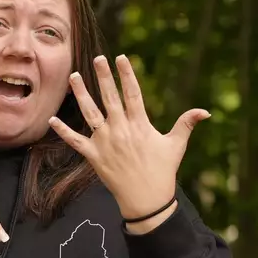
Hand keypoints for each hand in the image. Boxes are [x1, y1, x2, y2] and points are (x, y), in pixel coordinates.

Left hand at [49, 55, 209, 232]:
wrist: (147, 200)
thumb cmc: (163, 171)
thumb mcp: (176, 146)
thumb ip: (186, 124)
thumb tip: (206, 111)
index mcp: (140, 125)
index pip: (132, 93)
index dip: (127, 75)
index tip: (121, 58)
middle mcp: (120, 130)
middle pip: (109, 97)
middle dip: (103, 77)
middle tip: (97, 58)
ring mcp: (105, 142)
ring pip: (90, 113)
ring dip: (81, 94)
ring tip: (73, 77)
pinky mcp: (93, 156)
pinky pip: (75, 141)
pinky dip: (63, 131)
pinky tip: (51, 119)